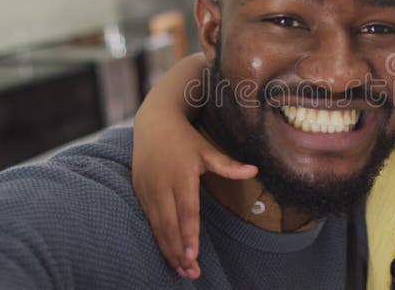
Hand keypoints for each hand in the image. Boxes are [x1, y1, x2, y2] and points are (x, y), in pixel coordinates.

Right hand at [133, 114, 257, 278]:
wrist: (153, 122)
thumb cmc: (184, 138)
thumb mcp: (207, 149)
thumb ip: (228, 165)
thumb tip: (255, 170)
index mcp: (181, 176)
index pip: (186, 211)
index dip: (189, 234)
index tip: (194, 255)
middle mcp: (161, 185)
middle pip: (169, 225)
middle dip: (179, 251)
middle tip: (191, 273)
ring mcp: (147, 190)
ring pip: (157, 227)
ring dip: (169, 250)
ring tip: (182, 270)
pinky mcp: (139, 192)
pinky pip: (148, 221)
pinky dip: (158, 239)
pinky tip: (169, 254)